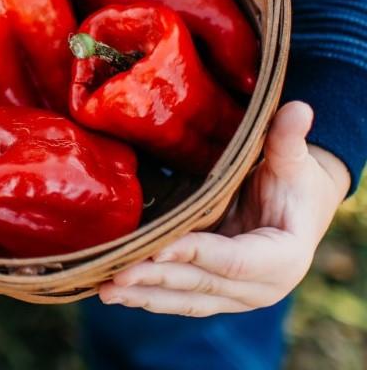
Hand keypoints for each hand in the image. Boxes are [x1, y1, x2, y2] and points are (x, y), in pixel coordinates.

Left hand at [99, 101, 350, 315]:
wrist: (300, 206)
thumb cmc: (295, 180)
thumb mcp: (294, 159)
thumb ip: (289, 138)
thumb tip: (299, 107)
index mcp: (283, 257)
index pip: (234, 260)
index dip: (196, 254)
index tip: (157, 250)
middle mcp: (261, 287)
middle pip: (202, 283)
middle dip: (157, 279)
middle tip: (116, 274)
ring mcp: (237, 294)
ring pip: (187, 299)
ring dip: (146, 296)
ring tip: (105, 290)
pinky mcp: (219, 292)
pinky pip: (183, 298)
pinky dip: (151, 297)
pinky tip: (118, 293)